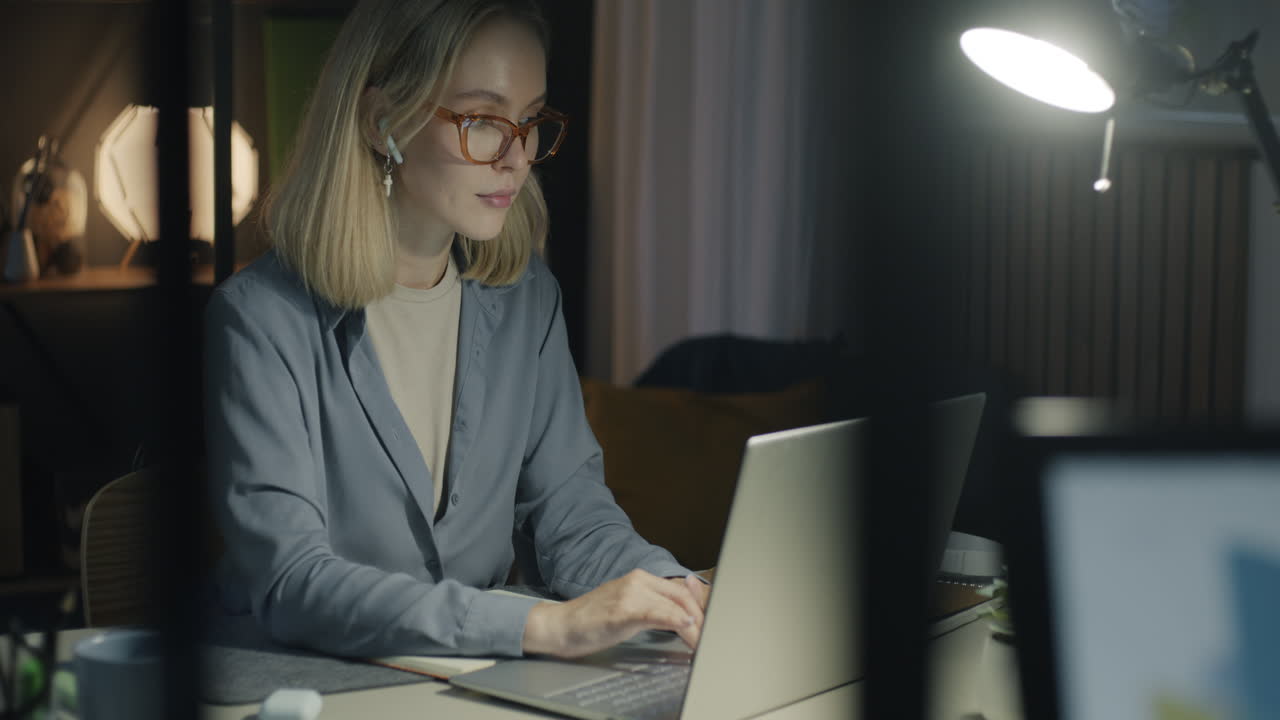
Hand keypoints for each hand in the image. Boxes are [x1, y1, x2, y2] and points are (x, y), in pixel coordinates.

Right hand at [522, 569, 705, 657]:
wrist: (561, 626)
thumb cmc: (593, 621)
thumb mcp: (630, 609)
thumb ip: (656, 608)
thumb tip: (686, 617)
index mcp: (641, 579)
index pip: (682, 590)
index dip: (701, 607)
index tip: (712, 623)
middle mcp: (638, 581)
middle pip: (683, 596)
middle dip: (702, 617)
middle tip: (711, 637)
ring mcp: (630, 593)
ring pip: (674, 606)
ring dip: (694, 626)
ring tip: (703, 642)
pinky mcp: (623, 610)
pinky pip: (657, 613)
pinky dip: (676, 620)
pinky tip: (686, 628)